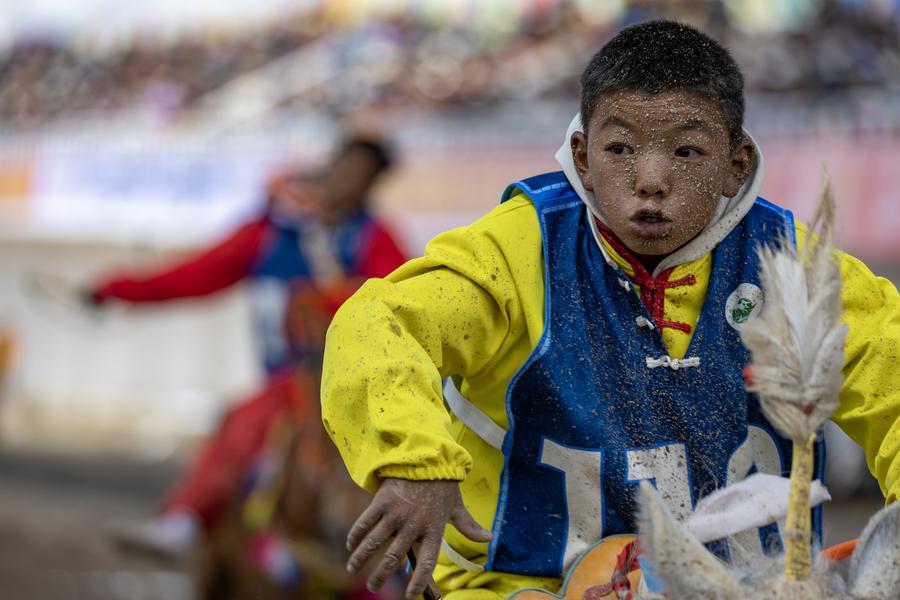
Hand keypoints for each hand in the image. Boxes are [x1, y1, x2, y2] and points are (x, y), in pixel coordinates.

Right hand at [346, 478, 491, 599]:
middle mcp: (414, 525)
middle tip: (373, 587)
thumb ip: (469, 526)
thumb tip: (489, 538)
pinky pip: (365, 522)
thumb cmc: (443, 484)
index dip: (419, 581)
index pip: (427, 562)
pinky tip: (350, 546)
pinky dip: (356, 536)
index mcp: (433, 529)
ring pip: (374, 543)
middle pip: (394, 557)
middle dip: (380, 575)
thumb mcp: (457, 506)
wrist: (427, 456)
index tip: (409, 596)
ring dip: (361, 558)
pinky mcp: (383, 501)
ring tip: (353, 570)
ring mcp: (397, 513)